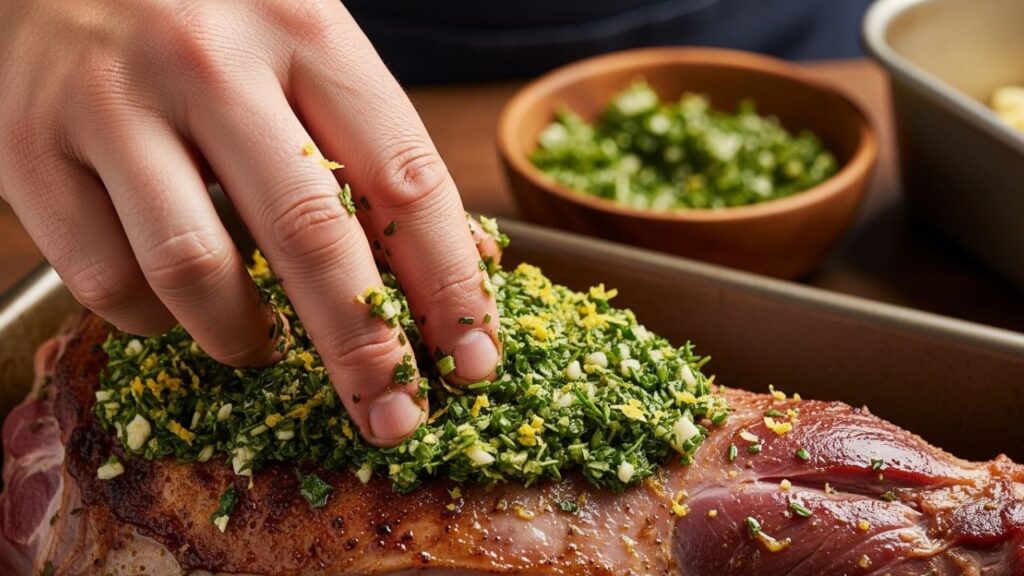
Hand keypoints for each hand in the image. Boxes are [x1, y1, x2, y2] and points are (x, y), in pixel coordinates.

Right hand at [0, 0, 501, 445]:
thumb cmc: (210, 12)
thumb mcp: (310, 46)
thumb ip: (377, 149)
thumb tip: (463, 268)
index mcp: (305, 32)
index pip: (403, 178)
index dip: (449, 285)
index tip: (474, 359)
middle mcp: (210, 63)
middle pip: (309, 235)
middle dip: (364, 350)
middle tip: (395, 416)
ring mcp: (112, 105)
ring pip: (194, 268)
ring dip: (244, 339)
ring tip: (263, 349)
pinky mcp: (29, 149)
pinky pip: (106, 279)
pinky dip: (154, 320)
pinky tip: (176, 304)